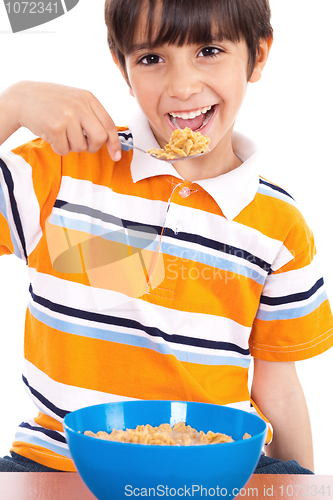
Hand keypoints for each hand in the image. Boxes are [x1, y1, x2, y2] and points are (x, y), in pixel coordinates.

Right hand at [0, 81, 121, 160]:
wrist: (23, 97)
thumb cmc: (52, 102)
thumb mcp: (75, 100)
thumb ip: (92, 115)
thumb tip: (109, 140)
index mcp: (88, 98)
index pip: (109, 124)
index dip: (115, 143)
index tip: (116, 156)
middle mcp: (80, 106)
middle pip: (100, 138)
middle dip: (93, 147)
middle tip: (83, 144)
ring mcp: (67, 116)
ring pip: (81, 147)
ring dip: (71, 147)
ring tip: (62, 134)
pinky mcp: (55, 127)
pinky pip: (64, 150)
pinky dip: (58, 148)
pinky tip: (52, 135)